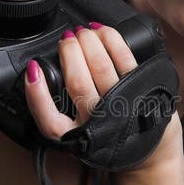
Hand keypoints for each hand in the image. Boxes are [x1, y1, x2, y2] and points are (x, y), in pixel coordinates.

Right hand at [24, 23, 138, 139]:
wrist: (151, 153)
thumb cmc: (111, 138)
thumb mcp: (78, 135)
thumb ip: (56, 113)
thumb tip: (36, 75)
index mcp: (76, 137)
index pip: (49, 120)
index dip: (36, 93)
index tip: (32, 69)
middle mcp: (98, 123)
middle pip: (77, 81)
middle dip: (68, 52)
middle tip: (66, 39)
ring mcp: (121, 106)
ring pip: (100, 67)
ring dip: (88, 42)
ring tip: (82, 32)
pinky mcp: (139, 89)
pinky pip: (124, 59)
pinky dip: (111, 41)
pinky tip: (101, 31)